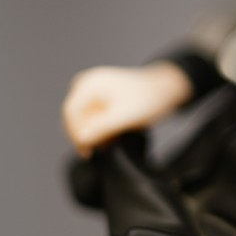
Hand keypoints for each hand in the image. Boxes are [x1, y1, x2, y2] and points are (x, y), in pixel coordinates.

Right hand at [61, 62, 192, 157]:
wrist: (166, 90)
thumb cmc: (149, 99)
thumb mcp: (125, 116)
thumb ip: (102, 127)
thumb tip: (81, 138)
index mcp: (91, 84)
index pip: (70, 113)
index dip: (75, 135)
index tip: (87, 151)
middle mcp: (88, 84)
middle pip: (74, 117)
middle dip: (87, 135)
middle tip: (103, 147)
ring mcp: (92, 90)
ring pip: (83, 119)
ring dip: (95, 133)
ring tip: (113, 138)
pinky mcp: (99, 97)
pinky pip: (91, 117)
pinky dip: (100, 128)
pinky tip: (114, 133)